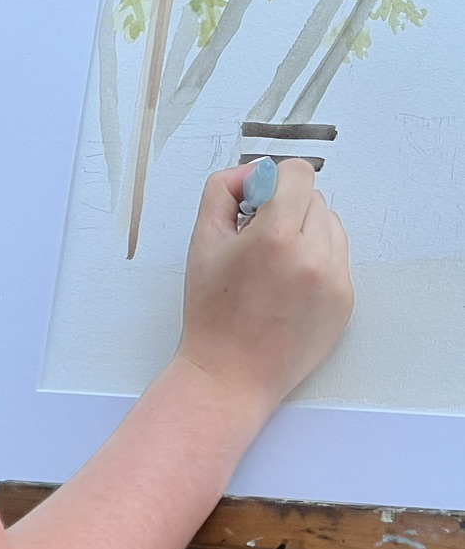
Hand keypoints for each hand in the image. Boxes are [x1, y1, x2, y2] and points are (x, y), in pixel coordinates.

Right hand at [177, 159, 352, 415]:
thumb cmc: (211, 315)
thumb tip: (251, 173)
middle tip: (258, 237)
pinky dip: (316, 260)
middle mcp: (313, 257)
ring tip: (274, 263)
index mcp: (276, 236)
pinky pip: (337, 257)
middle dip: (286, 208)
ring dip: (306, 231)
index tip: (258, 199)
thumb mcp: (202, 241)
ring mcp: (334, 281)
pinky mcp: (345, 301)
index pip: (298, 174)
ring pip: (331, 225)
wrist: (229, 375)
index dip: (274, 180)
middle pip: (314, 198)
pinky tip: (288, 284)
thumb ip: (223, 190)